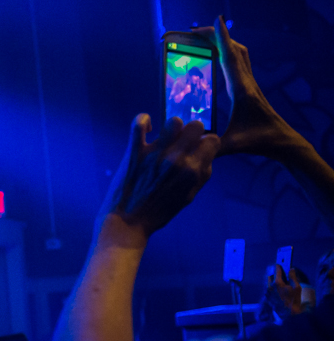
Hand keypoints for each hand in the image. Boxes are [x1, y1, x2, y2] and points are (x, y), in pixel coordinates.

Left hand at [101, 114, 219, 236]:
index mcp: (193, 171)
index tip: (198, 146)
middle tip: (183, 140)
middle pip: (195, 126)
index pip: (212, 140)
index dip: (206, 142)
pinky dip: (143, 120)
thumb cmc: (158, 211)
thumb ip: (201, 175)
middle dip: (192, 131)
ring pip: (173, 121)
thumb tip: (207, 155)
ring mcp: (154, 154)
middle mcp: (176, 159)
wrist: (127, 220)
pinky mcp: (134, 151)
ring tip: (166, 136)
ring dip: (171, 127)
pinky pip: (139, 123)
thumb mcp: (188, 196)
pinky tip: (147, 127)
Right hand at [194, 17, 301, 157]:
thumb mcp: (231, 145)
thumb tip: (187, 146)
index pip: (230, 58)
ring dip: (222, 42)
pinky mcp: (249, 86)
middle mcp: (247, 82)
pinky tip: (215, 58)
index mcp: (241, 90)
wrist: (281, 141)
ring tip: (202, 39)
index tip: (216, 20)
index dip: (222, 38)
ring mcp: (250, 83)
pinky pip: (238, 62)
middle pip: (233, 49)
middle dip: (215, 35)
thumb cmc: (259, 141)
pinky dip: (226, 52)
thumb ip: (209, 146)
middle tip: (193, 31)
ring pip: (238, 53)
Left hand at [264, 264, 304, 318]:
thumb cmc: (294, 300)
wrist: (288, 313)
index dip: (279, 266)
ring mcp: (267, 291)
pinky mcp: (267, 296)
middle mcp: (270, 286)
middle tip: (283, 275)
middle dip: (277, 274)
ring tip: (282, 283)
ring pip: (269, 282)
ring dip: (274, 280)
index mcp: (277, 282)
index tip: (280, 264)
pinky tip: (279, 290)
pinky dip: (272, 287)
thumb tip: (291, 269)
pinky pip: (268, 288)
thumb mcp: (297, 288)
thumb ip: (293, 277)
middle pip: (271, 275)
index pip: (277, 270)